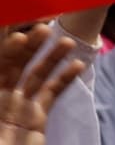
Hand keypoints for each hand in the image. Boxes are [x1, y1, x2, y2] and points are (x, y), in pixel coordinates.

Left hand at [0, 23, 84, 144]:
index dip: (4, 45)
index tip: (18, 31)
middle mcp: (1, 93)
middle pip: (15, 62)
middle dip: (30, 45)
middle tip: (44, 29)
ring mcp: (19, 103)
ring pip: (36, 74)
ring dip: (51, 57)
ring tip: (66, 42)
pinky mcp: (37, 116)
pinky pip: (52, 93)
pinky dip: (64, 79)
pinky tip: (77, 66)